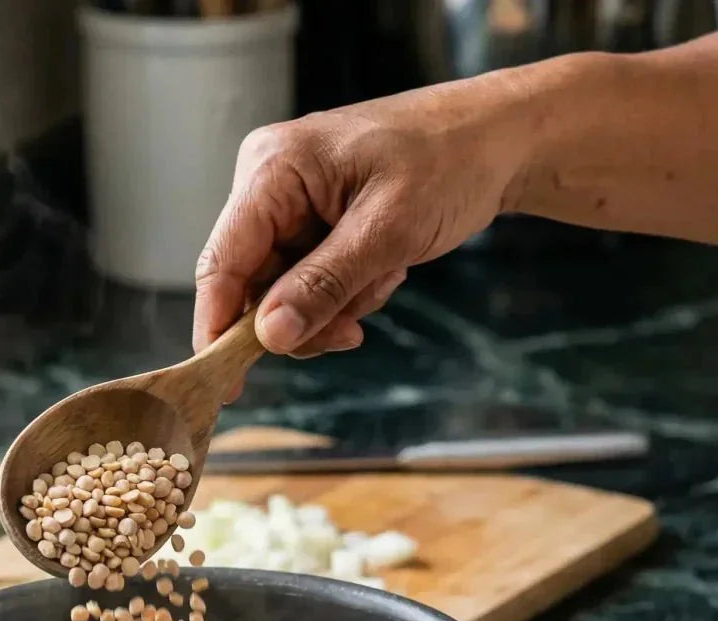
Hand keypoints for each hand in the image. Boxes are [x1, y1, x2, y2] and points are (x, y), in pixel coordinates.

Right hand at [194, 74, 532, 359]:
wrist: (497, 142)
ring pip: (282, 295)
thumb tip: (269, 336)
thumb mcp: (386, 231)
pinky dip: (346, 293)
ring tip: (383, 277)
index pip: (222, 261)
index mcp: (272, 168)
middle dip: (302, 317)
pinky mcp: (310, 225)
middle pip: (251, 286)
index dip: (219, 325)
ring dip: (333, 306)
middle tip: (352, 330)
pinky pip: (308, 284)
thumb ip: (323, 285)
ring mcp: (288, 206)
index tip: (227, 381)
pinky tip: (383, 269)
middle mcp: (267, 184)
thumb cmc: (449, 162)